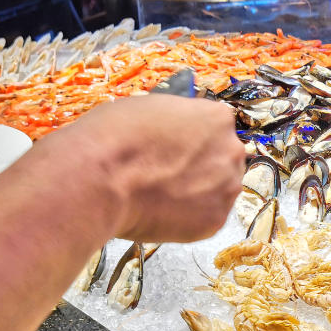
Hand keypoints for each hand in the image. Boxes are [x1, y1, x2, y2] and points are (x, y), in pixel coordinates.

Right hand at [43, 95, 245, 242]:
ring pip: (219, 190)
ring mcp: (227, 188)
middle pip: (223, 159)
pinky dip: (188, 218)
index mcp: (218, 118)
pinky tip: (162, 212)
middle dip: (201, 166)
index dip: (192, 139)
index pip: (215, 127)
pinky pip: (206, 218)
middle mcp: (231, 151)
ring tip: (163, 196)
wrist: (99, 180)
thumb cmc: (114, 137)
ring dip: (199, 192)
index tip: (174, 149)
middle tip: (168, 175)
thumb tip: (171, 135)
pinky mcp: (215, 222)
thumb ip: (173, 122)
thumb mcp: (148, 108)